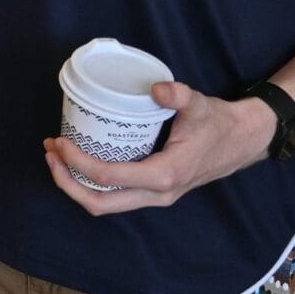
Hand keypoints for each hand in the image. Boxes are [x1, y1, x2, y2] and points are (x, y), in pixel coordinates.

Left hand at [43, 82, 274, 214]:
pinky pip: (116, 196)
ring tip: (58, 156)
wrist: (243, 141)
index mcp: (164, 175)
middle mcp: (157, 193)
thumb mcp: (200, 105)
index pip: (108, 177)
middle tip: (50, 154)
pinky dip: (93, 183)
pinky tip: (83, 159)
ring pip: (107, 205)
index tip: (60, 142)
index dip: (77, 162)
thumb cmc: (219, 123)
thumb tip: (158, 88)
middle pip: (101, 203)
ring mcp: (155, 196)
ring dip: (78, 185)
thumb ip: (180, 95)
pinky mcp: (154, 192)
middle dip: (68, 183)